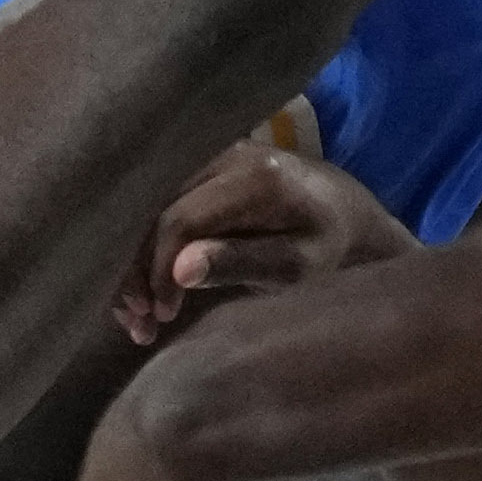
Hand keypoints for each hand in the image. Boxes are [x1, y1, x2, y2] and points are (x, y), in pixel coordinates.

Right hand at [132, 135, 418, 341]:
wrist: (347, 215)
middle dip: (136, 272)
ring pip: (148, 211)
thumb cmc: (329, 248)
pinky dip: (147, 249)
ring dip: (135, 264)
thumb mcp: (297, 267)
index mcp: (252, 178)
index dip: (158, 270)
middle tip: (136, 325)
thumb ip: (242, 263)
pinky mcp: (202, 168)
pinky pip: (160, 207)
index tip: (161, 315)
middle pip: (153, 212)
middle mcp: (224, 155)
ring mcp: (210, 157)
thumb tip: (180, 270)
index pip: (180, 219)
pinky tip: (146, 289)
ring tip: (135, 317)